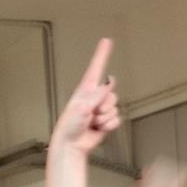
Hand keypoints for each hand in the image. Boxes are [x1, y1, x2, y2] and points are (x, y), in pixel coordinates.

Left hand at [53, 38, 119, 155]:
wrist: (72, 144)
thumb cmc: (70, 125)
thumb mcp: (82, 106)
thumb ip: (97, 94)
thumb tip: (109, 82)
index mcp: (86, 89)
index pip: (96, 67)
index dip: (102, 54)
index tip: (107, 41)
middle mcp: (95, 97)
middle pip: (112, 94)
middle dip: (104, 106)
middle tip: (92, 113)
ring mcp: (101, 109)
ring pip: (115, 108)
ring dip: (105, 118)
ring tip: (92, 122)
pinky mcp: (106, 120)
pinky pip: (117, 120)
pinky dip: (108, 126)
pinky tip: (98, 128)